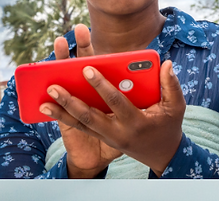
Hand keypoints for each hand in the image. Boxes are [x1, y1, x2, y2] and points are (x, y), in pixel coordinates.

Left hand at [40, 55, 185, 177]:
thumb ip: (171, 85)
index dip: (101, 85)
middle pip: (90, 117)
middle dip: (71, 101)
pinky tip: (48, 108)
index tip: (87, 68)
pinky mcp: (102, 137)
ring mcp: (108, 136)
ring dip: (61, 112)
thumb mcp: (176, 107)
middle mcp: (118, 131)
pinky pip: (81, 127)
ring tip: (43, 101)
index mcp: (135, 121)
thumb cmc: (168, 126)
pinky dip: (65, 118)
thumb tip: (166, 64)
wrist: (162, 155)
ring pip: (81, 125)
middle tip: (54, 86)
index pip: (116, 101)